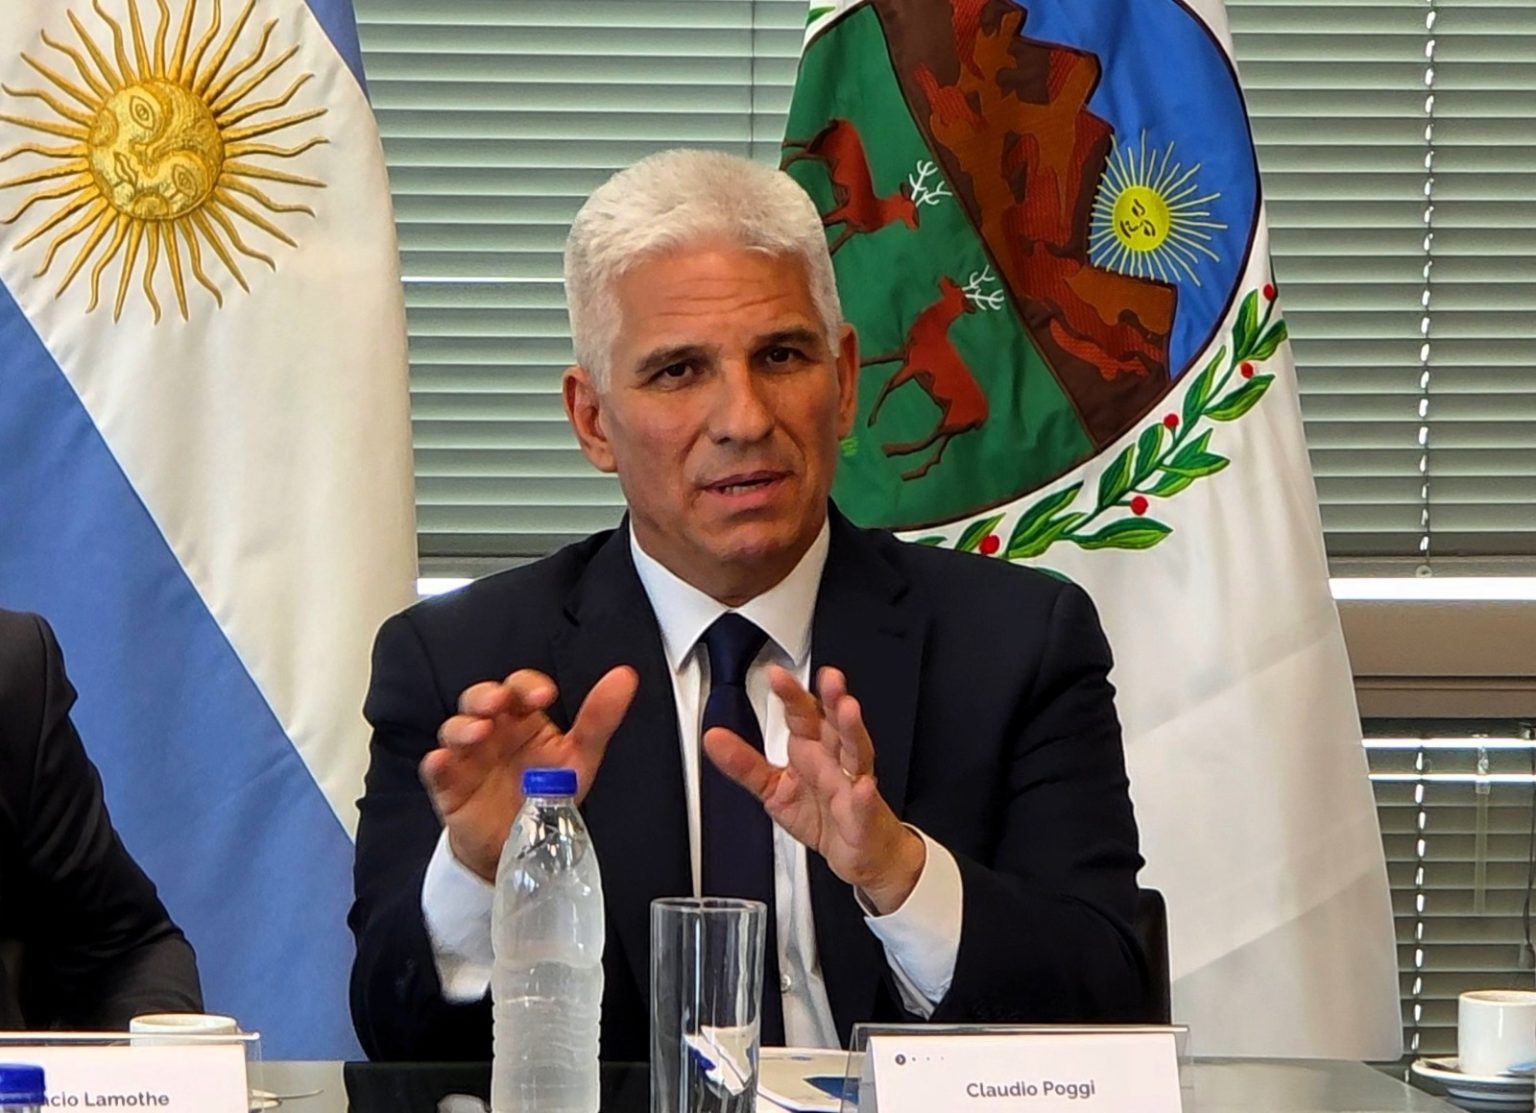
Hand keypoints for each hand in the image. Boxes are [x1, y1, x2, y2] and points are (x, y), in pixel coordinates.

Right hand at [421, 666, 637, 880]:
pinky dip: (437, 763)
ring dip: (463, 726)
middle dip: (486, 695)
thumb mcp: (580, 757)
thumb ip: (600, 718)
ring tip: (479, 732)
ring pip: (455, 728)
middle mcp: (494, 730)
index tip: (543, 695)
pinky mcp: (450, 785)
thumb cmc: (547, 793)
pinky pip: (436, 768)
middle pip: (480, 698)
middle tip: (499, 703)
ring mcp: (469, 755)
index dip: (528, 685)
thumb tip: (625, 677)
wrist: (521, 844)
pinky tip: (443, 761)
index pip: (521, 687)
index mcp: (524, 718)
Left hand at [703, 665, 924, 913]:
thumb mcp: (774, 789)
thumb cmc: (822, 814)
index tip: (777, 675)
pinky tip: (861, 785)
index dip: (791, 695)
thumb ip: (744, 764)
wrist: (859, 851)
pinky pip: (864, 804)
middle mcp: (835, 760)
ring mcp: (852, 785)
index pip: (802, 714)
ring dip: (852, 731)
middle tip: (828, 679)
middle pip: (835, 724)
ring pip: (856, 752)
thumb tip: (713, 738)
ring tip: (848, 711)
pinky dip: (863, 795)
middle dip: (832, 700)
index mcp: (812, 749)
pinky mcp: (864, 816)